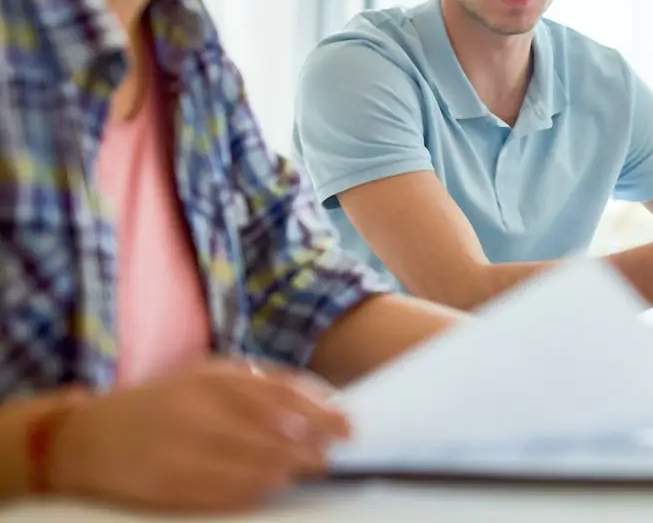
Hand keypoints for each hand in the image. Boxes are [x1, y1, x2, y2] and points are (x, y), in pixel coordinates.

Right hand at [50, 360, 350, 512]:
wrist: (86, 437)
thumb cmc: (165, 404)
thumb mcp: (210, 377)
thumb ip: (262, 384)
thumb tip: (320, 403)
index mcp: (214, 378)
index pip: (282, 395)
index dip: (321, 413)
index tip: (348, 427)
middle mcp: (199, 409)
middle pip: (274, 432)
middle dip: (310, 447)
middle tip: (330, 456)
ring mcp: (181, 448)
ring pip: (253, 466)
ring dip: (287, 471)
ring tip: (302, 471)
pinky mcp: (166, 485)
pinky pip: (224, 492)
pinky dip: (254, 490)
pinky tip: (269, 486)